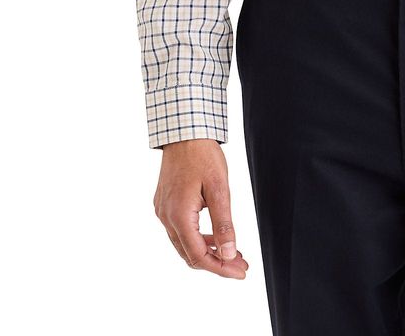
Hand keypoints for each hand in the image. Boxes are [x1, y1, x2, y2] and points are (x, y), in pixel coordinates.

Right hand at [153, 138, 248, 278]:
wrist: (184, 131)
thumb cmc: (202, 155)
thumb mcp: (219, 188)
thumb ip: (224, 223)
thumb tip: (229, 253)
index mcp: (179, 216)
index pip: (199, 256)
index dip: (221, 268)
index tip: (240, 272)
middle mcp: (166, 218)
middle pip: (190, 254)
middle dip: (217, 263)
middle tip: (241, 265)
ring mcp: (163, 211)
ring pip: (185, 244)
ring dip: (208, 251)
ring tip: (233, 253)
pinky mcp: (165, 204)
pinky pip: (181, 231)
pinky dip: (199, 238)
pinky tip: (216, 237)